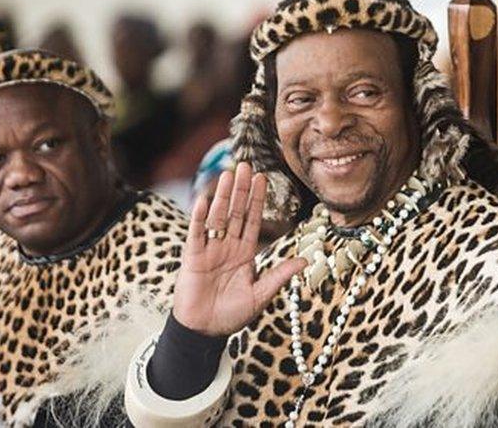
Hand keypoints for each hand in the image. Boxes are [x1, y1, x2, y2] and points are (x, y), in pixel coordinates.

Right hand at [172, 162, 305, 336]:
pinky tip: (204, 201)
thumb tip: (305, 260)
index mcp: (245, 253)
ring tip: (228, 174)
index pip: (253, 220)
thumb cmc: (232, 315)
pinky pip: (196, 235)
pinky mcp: (193, 258)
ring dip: (223, 196)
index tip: (262, 178)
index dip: (257, 199)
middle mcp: (227, 247)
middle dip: (241, 189)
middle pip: (235, 212)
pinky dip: (199, 219)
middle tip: (245, 165)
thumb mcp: (262, 295)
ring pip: (218, 218)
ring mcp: (210, 250)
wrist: (205, 331)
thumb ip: (280, 275)